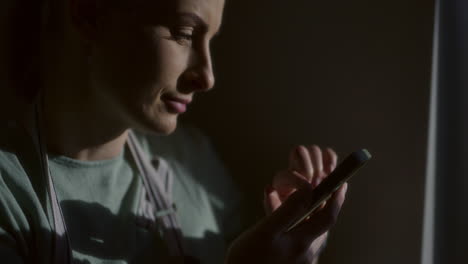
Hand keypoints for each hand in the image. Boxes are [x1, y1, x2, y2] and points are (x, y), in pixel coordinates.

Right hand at [269, 145, 338, 260]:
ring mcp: (300, 262)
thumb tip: (306, 190)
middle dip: (324, 206)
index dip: (336, 199)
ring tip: (305, 203)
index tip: (341, 183)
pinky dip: (299, 227)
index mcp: (302, 244)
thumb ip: (288, 210)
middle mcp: (306, 254)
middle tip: (324, 189)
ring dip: (311, 216)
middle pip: (322, 226)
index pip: (328, 218)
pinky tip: (287, 224)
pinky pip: (301, 242)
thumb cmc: (248, 260)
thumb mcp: (265, 231)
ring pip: (311, 234)